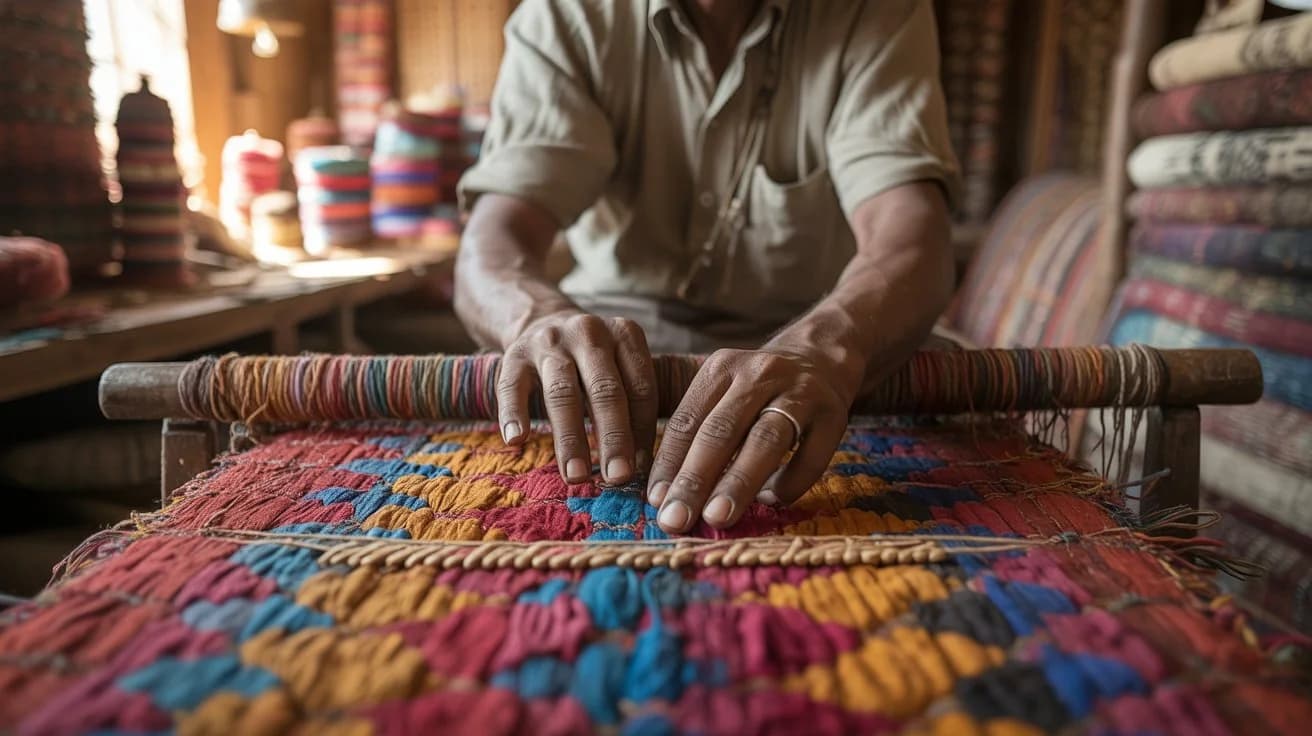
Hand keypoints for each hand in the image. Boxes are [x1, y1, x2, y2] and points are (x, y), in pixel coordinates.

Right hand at [497, 311, 656, 485]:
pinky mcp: (515, 354)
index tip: (641, 470)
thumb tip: (640, 467)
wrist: (543, 322)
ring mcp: (550, 342)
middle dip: (613, 438)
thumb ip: (631, 405)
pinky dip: (514, 413)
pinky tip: (517, 440)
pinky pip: (512, 387)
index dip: (642, 432)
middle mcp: (589, 332)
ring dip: (571, 438)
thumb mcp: (619, 367)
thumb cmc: (592, 362)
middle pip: (605, 391)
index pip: (640, 388)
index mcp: (625, 334)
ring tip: (575, 476)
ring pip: (562, 393)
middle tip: (617, 477)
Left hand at [645, 347, 861, 532]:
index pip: (688, 420)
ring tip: (716, 518)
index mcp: (721, 369)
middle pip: (722, 430)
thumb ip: (695, 432)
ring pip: (765, 441)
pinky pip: (811, 456)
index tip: (654, 501)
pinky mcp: (833, 414)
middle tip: (675, 518)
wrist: (820, 359)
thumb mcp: (721, 391)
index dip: (668, 462)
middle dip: (695, 479)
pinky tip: (771, 501)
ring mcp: (800, 393)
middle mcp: (759, 375)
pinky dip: (789, 482)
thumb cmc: (756, 390)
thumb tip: (663, 495)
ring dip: (737, 482)